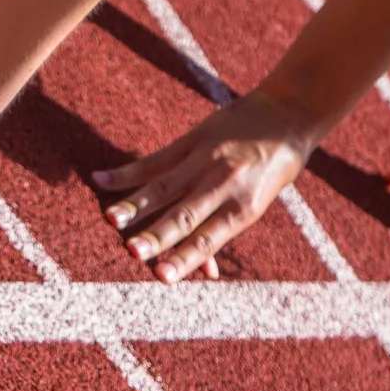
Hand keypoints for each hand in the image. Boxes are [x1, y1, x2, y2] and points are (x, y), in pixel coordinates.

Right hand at [91, 92, 320, 282]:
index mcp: (243, 207)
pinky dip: (127, 172)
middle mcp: (224, 184)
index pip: (207, 239)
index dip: (183, 258)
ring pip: (164, 187)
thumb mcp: (257, 203)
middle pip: (183, 215)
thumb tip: (208, 274)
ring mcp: (206, 160)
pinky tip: (100, 180)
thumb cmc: (274, 169)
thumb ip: (224, 231)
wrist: (289, 113)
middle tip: (131, 252)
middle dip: (156, 235)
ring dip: (135, 204)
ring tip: (110, 219)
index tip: (161, 277)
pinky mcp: (193, 140)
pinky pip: (155, 160)